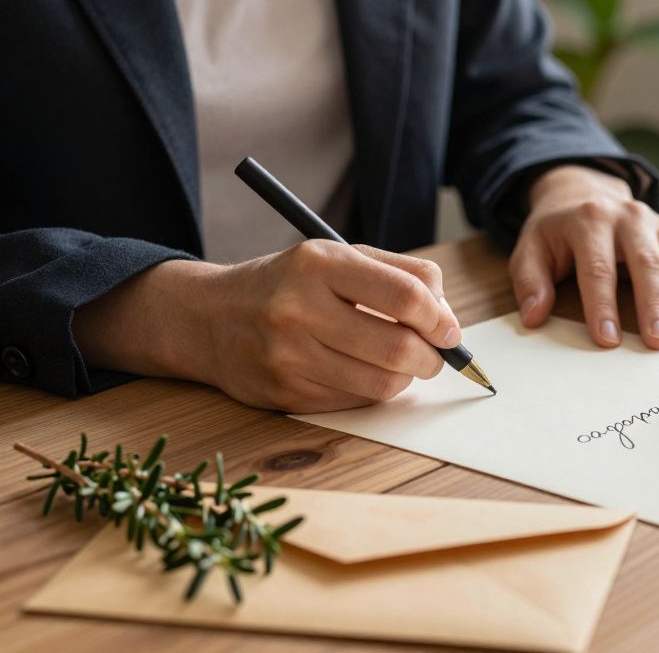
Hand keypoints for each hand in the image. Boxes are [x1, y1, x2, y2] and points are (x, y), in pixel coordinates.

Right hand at [73, 241, 460, 412]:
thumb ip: (399, 274)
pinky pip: (354, 402)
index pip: (405, 296)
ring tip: (399, 363)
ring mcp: (288, 355)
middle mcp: (298, 308)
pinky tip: (359, 372)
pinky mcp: (284, 393)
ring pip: (381, 383)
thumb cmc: (290, 283)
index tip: (450, 330)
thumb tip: (447, 316)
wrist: (209, 318)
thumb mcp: (337, 257)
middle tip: (434, 355)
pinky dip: (370, 391)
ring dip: (405, 378)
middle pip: (398, 347)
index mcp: (318, 263)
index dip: (440, 319)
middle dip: (431, 358)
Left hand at [509, 165, 658, 348]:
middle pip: (647, 264)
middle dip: (655, 305)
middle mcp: (630, 218)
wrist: (584, 193)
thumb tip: (535, 317)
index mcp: (590, 220)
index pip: (598, 268)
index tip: (607, 340)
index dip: (602, 306)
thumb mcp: (531, 249)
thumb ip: (531, 281)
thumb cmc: (557, 232)